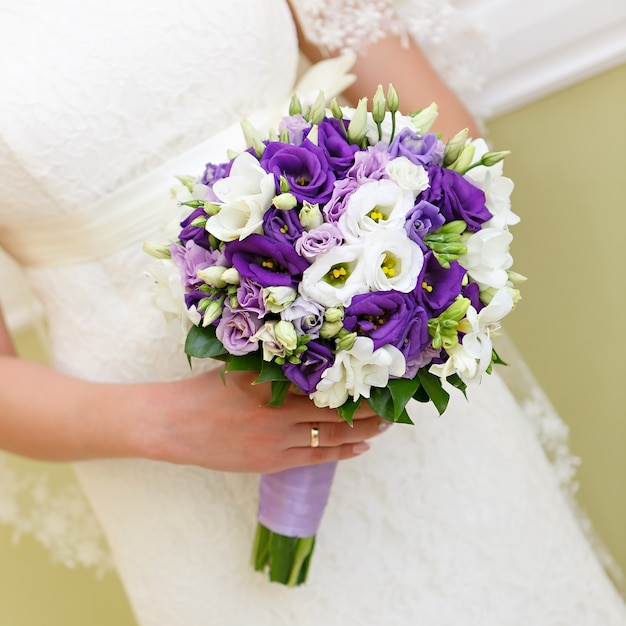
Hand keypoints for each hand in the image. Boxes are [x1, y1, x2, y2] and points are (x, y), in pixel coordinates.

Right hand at [137, 368, 386, 473]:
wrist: (172, 424)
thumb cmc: (205, 389)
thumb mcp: (242, 367)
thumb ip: (277, 365)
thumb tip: (316, 358)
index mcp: (272, 382)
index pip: (326, 382)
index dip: (354, 381)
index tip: (377, 375)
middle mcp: (279, 411)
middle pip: (335, 410)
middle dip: (368, 408)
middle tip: (392, 403)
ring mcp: (276, 440)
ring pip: (331, 436)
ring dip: (361, 431)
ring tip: (384, 425)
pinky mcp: (271, 461)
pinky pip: (315, 458)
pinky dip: (341, 452)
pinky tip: (360, 447)